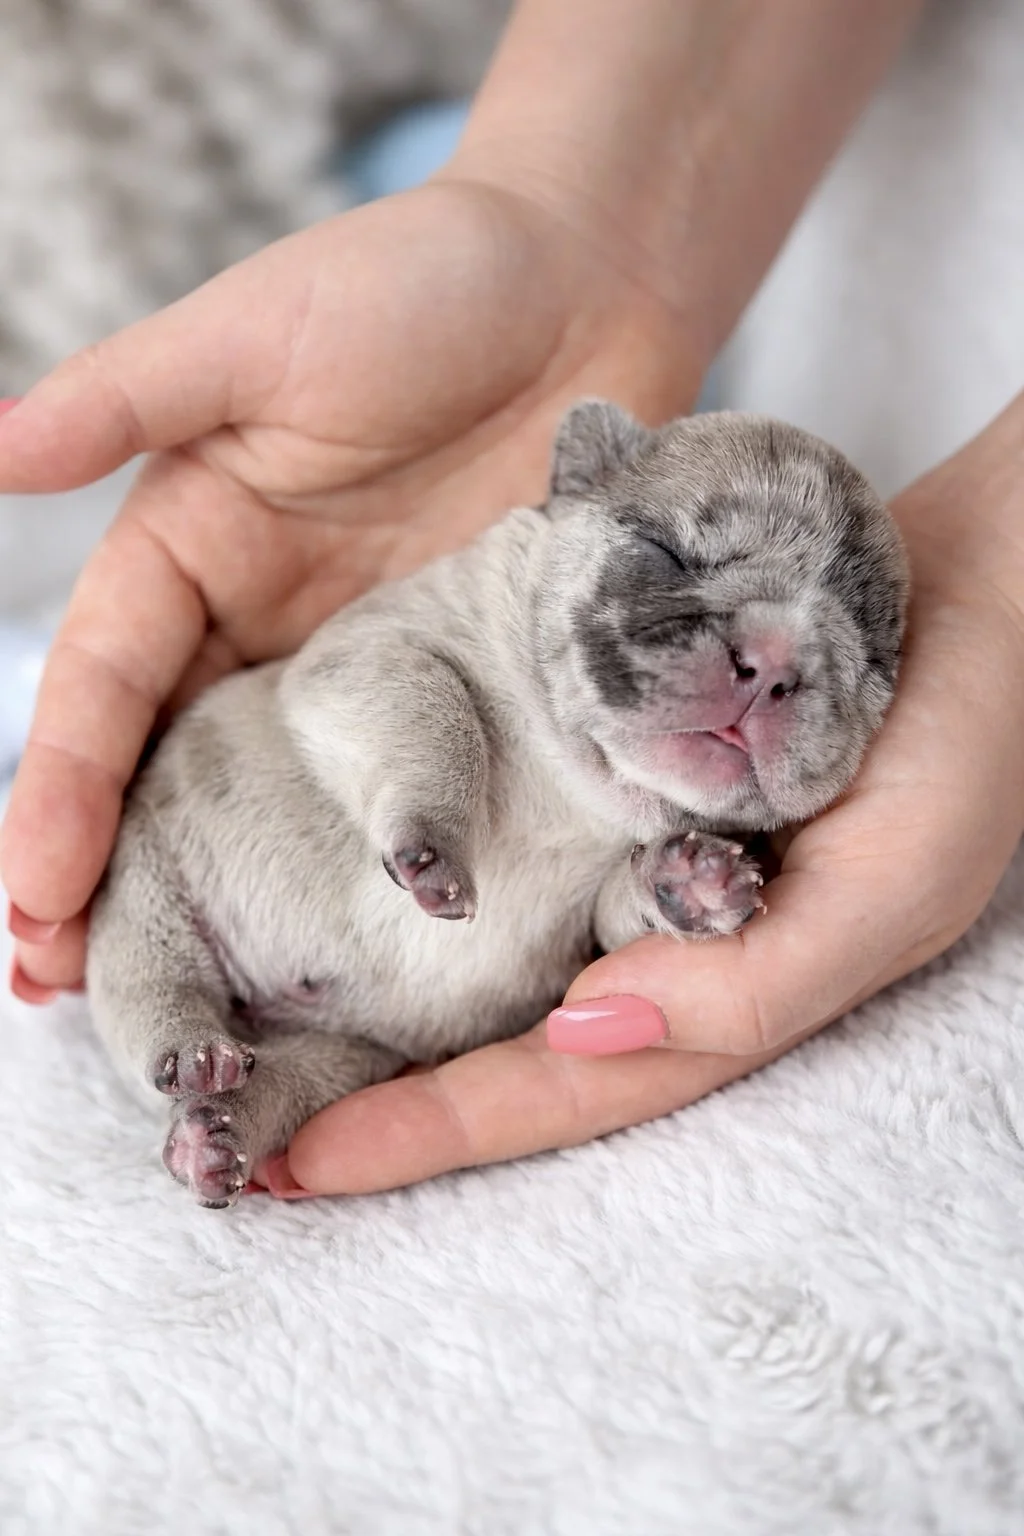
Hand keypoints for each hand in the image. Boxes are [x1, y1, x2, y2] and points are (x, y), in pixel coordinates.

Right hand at [1, 176, 698, 995]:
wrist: (586, 287)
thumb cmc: (414, 283)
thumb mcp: (254, 333)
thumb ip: (126, 398)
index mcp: (188, 546)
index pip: (105, 692)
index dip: (62, 793)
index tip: (30, 896)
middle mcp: (262, 623)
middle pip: (168, 773)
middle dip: (110, 878)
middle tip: (65, 990)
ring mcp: (364, 664)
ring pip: (274, 801)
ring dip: (224, 896)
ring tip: (183, 1005)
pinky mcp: (460, 681)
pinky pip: (404, 783)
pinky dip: (369, 860)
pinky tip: (361, 943)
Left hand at [269, 395, 1023, 1197]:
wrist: (982, 584)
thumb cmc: (967, 736)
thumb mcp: (894, 881)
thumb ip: (753, 978)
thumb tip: (577, 1032)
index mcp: (720, 988)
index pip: (560, 1084)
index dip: (437, 1131)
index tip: (303, 1165)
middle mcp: (657, 935)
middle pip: (500, 1045)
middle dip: (379, 1093)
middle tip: (233, 1130)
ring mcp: (627, 856)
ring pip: (488, 950)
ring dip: (376, 993)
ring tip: (250, 1018)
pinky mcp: (610, 775)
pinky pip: (506, 840)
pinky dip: (427, 872)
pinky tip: (340, 879)